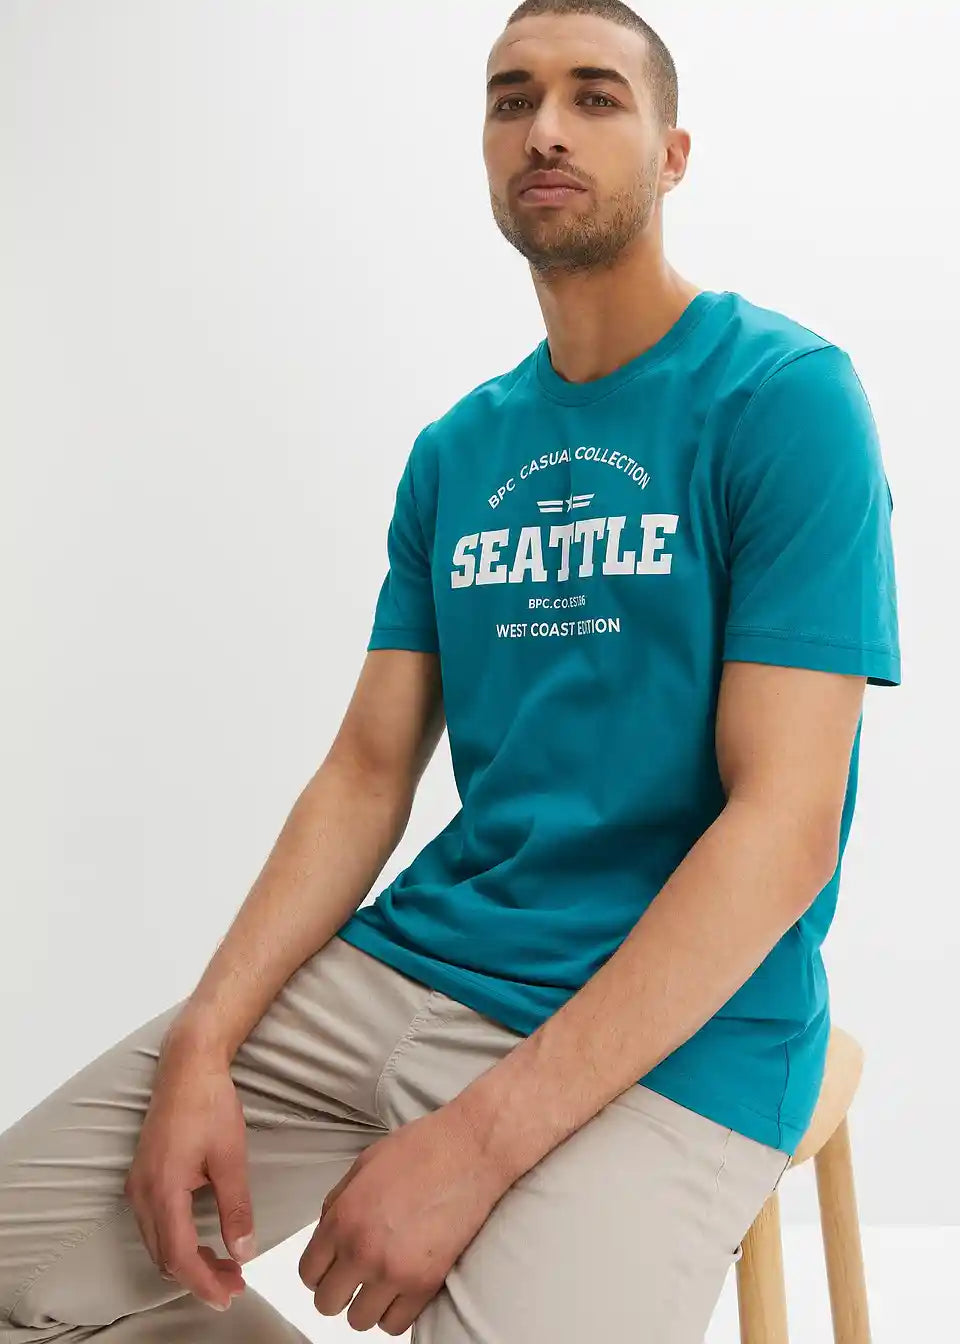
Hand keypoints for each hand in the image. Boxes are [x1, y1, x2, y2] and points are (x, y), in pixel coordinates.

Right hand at [123, 1036, 255, 1311]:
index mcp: (163, 1190)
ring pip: (156, 1243)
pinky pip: (153, 1225)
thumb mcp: (231, 1158)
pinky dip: (176, 1241)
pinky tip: (202, 1240)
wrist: (187, 1066)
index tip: (229, 1296)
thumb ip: (236, 1208)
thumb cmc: (210, 1105)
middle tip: (235, 1284)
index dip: (203, 1283)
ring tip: (225, 1267)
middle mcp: (142, 1192)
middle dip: (198, 1277)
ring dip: (187, 1261)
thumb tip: (244, 1251)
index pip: (179, 1256)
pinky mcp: (142, 1176)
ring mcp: (137, 1184)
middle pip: (164, 1256)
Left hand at [298, 1101, 511, 1335]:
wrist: (470, 1150)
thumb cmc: (422, 1149)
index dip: (319, 1270)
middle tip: (355, 1274)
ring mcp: (394, 1272)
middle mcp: (362, 1249)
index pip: (308, 1273)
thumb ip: (337, 1204)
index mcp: (343, 1217)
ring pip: (359, 1320)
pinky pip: (395, 1325)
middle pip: (327, 1303)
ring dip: (367, 1303)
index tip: (331, 1266)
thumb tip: (326, 1235)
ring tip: (381, 1281)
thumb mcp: (364, 1165)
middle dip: (339, 1290)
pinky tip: (402, 1288)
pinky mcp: (425, 1284)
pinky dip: (395, 1312)